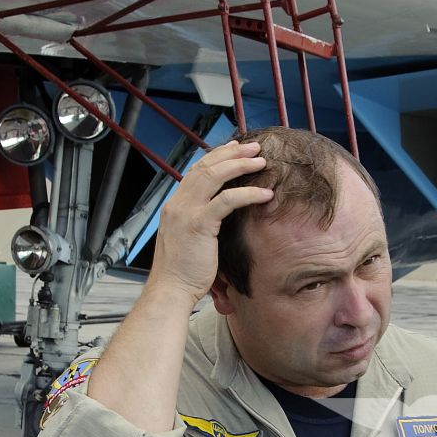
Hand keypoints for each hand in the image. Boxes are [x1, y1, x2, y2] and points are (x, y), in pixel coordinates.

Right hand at [150, 139, 272, 303]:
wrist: (171, 289)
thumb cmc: (185, 271)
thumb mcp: (192, 240)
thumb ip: (203, 223)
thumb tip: (223, 218)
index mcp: (176, 204)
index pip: (196, 170)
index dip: (217, 156)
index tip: (236, 148)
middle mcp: (178, 203)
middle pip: (206, 166)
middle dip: (232, 153)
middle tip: (254, 147)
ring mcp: (186, 212)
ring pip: (215, 176)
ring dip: (241, 165)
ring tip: (262, 160)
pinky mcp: (199, 225)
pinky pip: (226, 201)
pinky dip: (248, 193)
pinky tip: (266, 193)